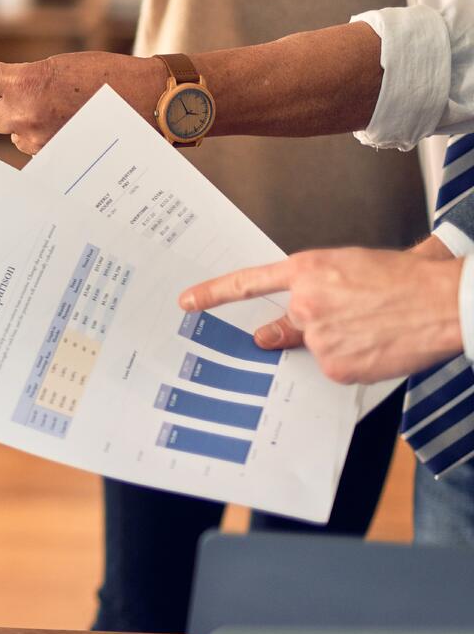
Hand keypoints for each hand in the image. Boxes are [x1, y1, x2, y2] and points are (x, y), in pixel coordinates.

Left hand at [0, 52, 163, 154]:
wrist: (148, 100)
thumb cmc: (109, 77)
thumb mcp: (61, 68)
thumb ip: (30, 83)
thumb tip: (15, 105)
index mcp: (26, 82)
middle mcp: (25, 113)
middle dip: (11, 111)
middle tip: (44, 102)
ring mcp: (37, 139)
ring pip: (18, 135)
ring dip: (35, 127)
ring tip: (71, 115)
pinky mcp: (52, 159)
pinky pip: (38, 150)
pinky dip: (52, 143)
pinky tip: (77, 132)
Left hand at [180, 247, 464, 383]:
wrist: (447, 302)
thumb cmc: (412, 278)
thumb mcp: (357, 265)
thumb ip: (317, 286)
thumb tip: (294, 311)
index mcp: (308, 270)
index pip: (247, 283)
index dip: (213, 294)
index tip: (187, 303)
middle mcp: (304, 303)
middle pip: (284, 324)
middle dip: (304, 327)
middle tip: (345, 319)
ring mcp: (317, 338)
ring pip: (314, 347)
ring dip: (338, 343)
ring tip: (376, 327)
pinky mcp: (335, 366)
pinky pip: (334, 368)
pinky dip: (353, 362)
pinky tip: (378, 346)